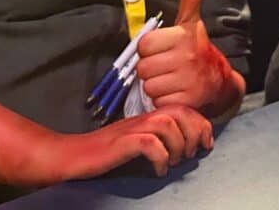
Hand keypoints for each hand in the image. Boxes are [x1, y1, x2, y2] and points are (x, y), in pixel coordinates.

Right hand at [46, 105, 212, 181]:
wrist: (71, 155)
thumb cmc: (105, 153)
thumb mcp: (136, 141)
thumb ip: (159, 138)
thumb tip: (188, 147)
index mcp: (148, 116)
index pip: (183, 108)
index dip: (201, 123)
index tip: (206, 143)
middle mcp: (142, 118)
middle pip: (179, 111)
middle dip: (194, 132)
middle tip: (193, 153)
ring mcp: (131, 129)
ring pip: (167, 124)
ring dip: (178, 145)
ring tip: (175, 162)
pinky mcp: (121, 143)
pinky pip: (149, 143)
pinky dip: (160, 158)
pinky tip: (159, 171)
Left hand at [137, 0, 237, 112]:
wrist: (219, 82)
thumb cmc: (197, 51)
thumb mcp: (191, 24)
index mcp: (183, 36)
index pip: (143, 45)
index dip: (149, 50)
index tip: (162, 51)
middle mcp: (186, 56)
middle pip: (143, 68)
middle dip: (152, 70)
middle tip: (166, 68)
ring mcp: (188, 80)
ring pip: (149, 87)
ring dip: (156, 87)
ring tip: (171, 81)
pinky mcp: (187, 100)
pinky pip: (158, 102)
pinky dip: (163, 101)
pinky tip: (175, 93)